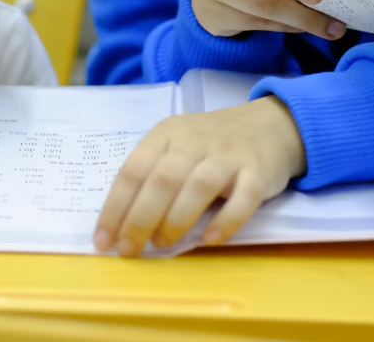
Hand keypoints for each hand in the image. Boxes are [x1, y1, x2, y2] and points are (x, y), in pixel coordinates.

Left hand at [93, 96, 305, 256]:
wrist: (270, 124)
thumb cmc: (212, 144)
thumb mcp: (176, 146)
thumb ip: (153, 176)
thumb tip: (123, 226)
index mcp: (166, 134)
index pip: (132, 171)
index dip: (115, 208)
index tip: (103, 241)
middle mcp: (194, 141)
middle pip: (162, 180)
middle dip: (140, 219)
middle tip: (130, 249)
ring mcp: (228, 155)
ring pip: (199, 186)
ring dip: (176, 219)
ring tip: (163, 244)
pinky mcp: (259, 170)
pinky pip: (244, 197)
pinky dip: (227, 220)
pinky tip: (210, 239)